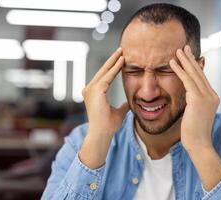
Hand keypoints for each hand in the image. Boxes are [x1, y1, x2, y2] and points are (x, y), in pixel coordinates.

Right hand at [79, 47, 128, 168]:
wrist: (102, 134)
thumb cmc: (108, 126)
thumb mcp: (118, 113)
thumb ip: (123, 106)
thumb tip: (129, 103)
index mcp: (94, 93)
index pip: (105, 76)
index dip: (113, 67)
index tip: (121, 59)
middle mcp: (90, 89)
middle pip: (103, 71)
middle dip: (112, 60)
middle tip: (121, 49)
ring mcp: (90, 90)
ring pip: (104, 71)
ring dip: (114, 61)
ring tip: (122, 51)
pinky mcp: (95, 91)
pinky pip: (107, 77)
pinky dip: (114, 69)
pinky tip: (121, 61)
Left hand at [169, 45, 220, 190]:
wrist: (198, 144)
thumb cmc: (193, 132)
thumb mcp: (194, 114)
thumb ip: (194, 103)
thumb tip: (188, 97)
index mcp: (211, 98)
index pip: (201, 78)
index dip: (195, 66)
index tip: (189, 57)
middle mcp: (211, 95)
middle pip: (199, 72)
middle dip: (190, 59)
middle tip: (184, 47)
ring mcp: (206, 96)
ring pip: (193, 73)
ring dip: (185, 60)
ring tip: (177, 50)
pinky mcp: (198, 99)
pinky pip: (186, 80)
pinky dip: (179, 70)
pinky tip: (172, 62)